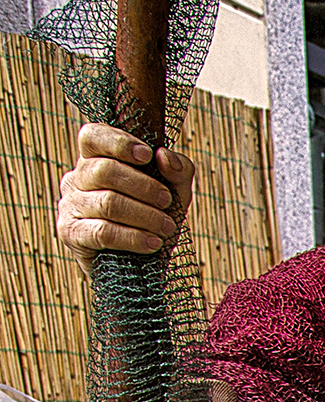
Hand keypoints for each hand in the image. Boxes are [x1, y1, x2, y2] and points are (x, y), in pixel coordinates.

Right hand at [56, 123, 192, 266]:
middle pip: (105, 170)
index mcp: (95, 159)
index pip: (93, 136)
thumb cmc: (154, 219)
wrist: (142, 265)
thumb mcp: (175, 192)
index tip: (147, 155)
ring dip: (145, 215)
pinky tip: (152, 243)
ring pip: (108, 202)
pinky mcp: (70, 232)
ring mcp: (70, 205)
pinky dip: (133, 237)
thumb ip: (177, 170)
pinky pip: (103, 231)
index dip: (119, 142)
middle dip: (143, 187)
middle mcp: (77, 178)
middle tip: (166, 201)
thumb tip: (164, 156)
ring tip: (166, 227)